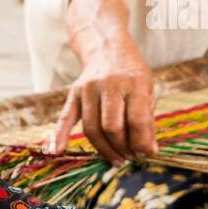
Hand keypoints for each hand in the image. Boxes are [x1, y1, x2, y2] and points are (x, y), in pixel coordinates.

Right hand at [51, 40, 156, 163]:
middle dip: (122, 148)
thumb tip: (148, 152)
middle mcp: (109, 84)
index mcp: (134, 83)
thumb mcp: (147, 91)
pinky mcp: (74, 93)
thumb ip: (148, 120)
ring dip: (104, 149)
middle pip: (112, 127)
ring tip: (116, 159)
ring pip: (91, 128)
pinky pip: (65, 117)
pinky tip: (59, 151)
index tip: (144, 154)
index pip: (136, 120)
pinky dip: (60, 135)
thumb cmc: (132, 75)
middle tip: (129, 158)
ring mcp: (88, 88)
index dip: (141, 142)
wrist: (108, 49)